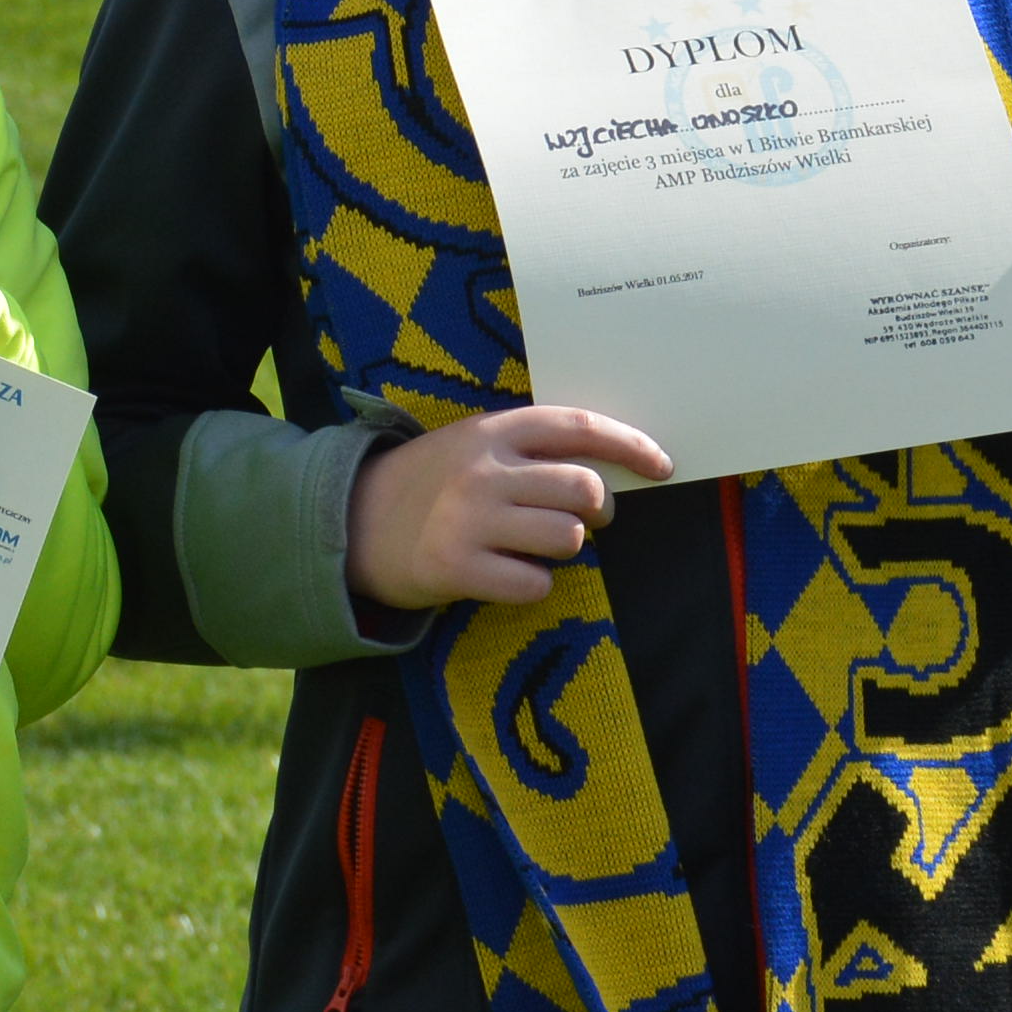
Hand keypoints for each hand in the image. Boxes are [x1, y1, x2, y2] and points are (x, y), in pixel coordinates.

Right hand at [348, 404, 679, 613]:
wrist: (348, 523)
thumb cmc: (427, 485)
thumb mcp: (472, 447)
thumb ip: (529, 452)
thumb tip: (610, 471)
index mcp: (492, 431)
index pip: (579, 427)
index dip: (630, 444)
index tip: (663, 465)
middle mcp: (484, 471)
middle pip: (585, 489)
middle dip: (599, 511)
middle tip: (583, 521)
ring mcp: (469, 520)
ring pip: (567, 537)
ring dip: (563, 547)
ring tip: (531, 546)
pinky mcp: (456, 568)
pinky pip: (535, 583)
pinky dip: (533, 584)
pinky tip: (506, 574)